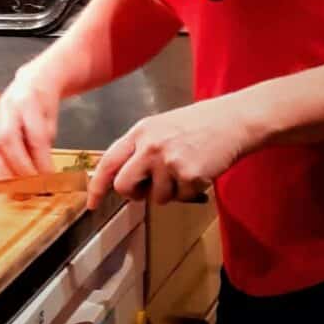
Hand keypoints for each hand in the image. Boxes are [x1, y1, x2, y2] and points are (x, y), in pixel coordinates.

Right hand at [0, 61, 61, 177]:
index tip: (50, 178)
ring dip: (4, 173)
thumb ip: (44, 142)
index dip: (41, 160)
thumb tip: (43, 175)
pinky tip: (5, 182)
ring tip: (16, 191)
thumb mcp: (51, 119)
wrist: (31, 80)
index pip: (35, 135)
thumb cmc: (44, 102)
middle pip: (9, 141)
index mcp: (29, 101)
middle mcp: (8, 106)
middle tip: (33, 188)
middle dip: (20, 168)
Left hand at [86, 95, 257, 210]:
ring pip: (155, 197)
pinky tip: (198, 171)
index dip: (97, 185)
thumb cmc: (197, 124)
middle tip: (149, 188)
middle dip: (134, 194)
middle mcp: (149, 145)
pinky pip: (180, 198)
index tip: (92, 202)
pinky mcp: (188, 174)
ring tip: (184, 169)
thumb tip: (122, 178)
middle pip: (123, 186)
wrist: (231, 121)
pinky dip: (189, 192)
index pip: (108, 161)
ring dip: (169, 191)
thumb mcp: (159, 128)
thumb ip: (139, 149)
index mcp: (140, 131)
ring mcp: (168, 160)